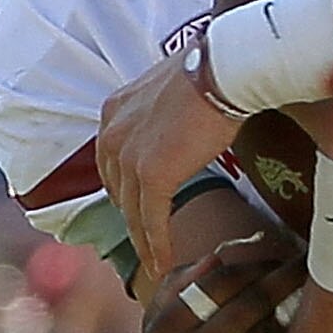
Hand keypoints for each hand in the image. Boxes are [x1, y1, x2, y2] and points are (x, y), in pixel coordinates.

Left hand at [95, 53, 236, 281]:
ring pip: (133, 212)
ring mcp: (130, 157)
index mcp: (114, 112)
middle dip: (131, 219)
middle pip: (119, 190)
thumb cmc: (208, 72)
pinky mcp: (152, 176)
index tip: (135, 208)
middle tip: (145, 242)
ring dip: (144, 242)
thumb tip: (177, 125)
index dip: (123, 190)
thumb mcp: (169, 91)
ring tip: (155, 263)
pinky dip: (157, 245)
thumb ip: (160, 115)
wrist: (221, 70)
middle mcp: (113, 134)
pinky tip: (164, 263)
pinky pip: (152, 220)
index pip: (111, 162)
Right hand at [144, 232, 303, 332]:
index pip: (221, 277)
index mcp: (166, 326)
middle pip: (250, 301)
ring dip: (293, 314)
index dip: (258, 262)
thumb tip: (221, 253)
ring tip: (313, 299)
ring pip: (269, 332)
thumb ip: (178, 288)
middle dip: (285, 279)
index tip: (282, 254)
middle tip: (311, 267)